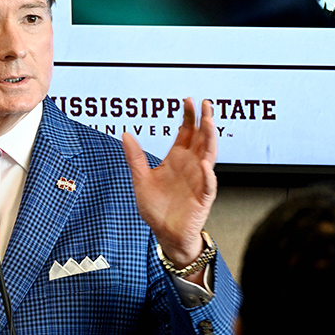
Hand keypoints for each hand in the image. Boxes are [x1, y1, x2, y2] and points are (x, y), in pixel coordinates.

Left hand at [121, 99, 216, 277]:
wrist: (166, 234)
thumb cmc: (156, 209)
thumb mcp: (140, 180)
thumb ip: (135, 158)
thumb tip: (125, 135)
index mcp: (176, 159)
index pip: (186, 132)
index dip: (188, 116)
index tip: (187, 100)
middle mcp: (190, 166)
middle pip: (201, 138)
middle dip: (204, 120)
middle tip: (205, 104)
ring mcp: (199, 180)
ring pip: (209, 155)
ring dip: (210, 139)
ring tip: (209, 123)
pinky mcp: (203, 197)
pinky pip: (208, 184)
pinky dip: (207, 173)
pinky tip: (203, 163)